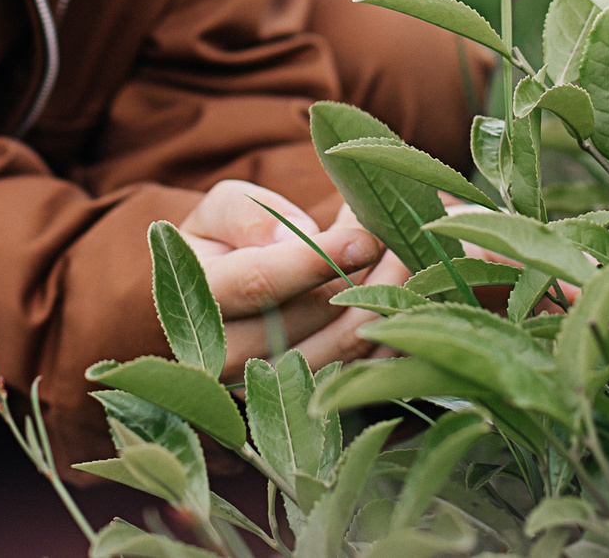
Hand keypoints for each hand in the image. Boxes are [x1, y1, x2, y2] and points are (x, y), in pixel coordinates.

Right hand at [175, 180, 406, 376]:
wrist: (214, 303)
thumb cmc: (220, 244)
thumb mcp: (218, 212)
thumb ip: (247, 214)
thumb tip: (290, 235)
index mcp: (202, 298)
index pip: (260, 282)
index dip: (315, 260)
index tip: (364, 237)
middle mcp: (227, 354)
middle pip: (314, 313)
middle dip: (366, 267)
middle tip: (399, 226)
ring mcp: (269, 386)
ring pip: (346, 345)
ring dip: (387, 296)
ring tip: (406, 251)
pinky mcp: (306, 397)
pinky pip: (362, 367)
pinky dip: (390, 328)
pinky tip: (404, 290)